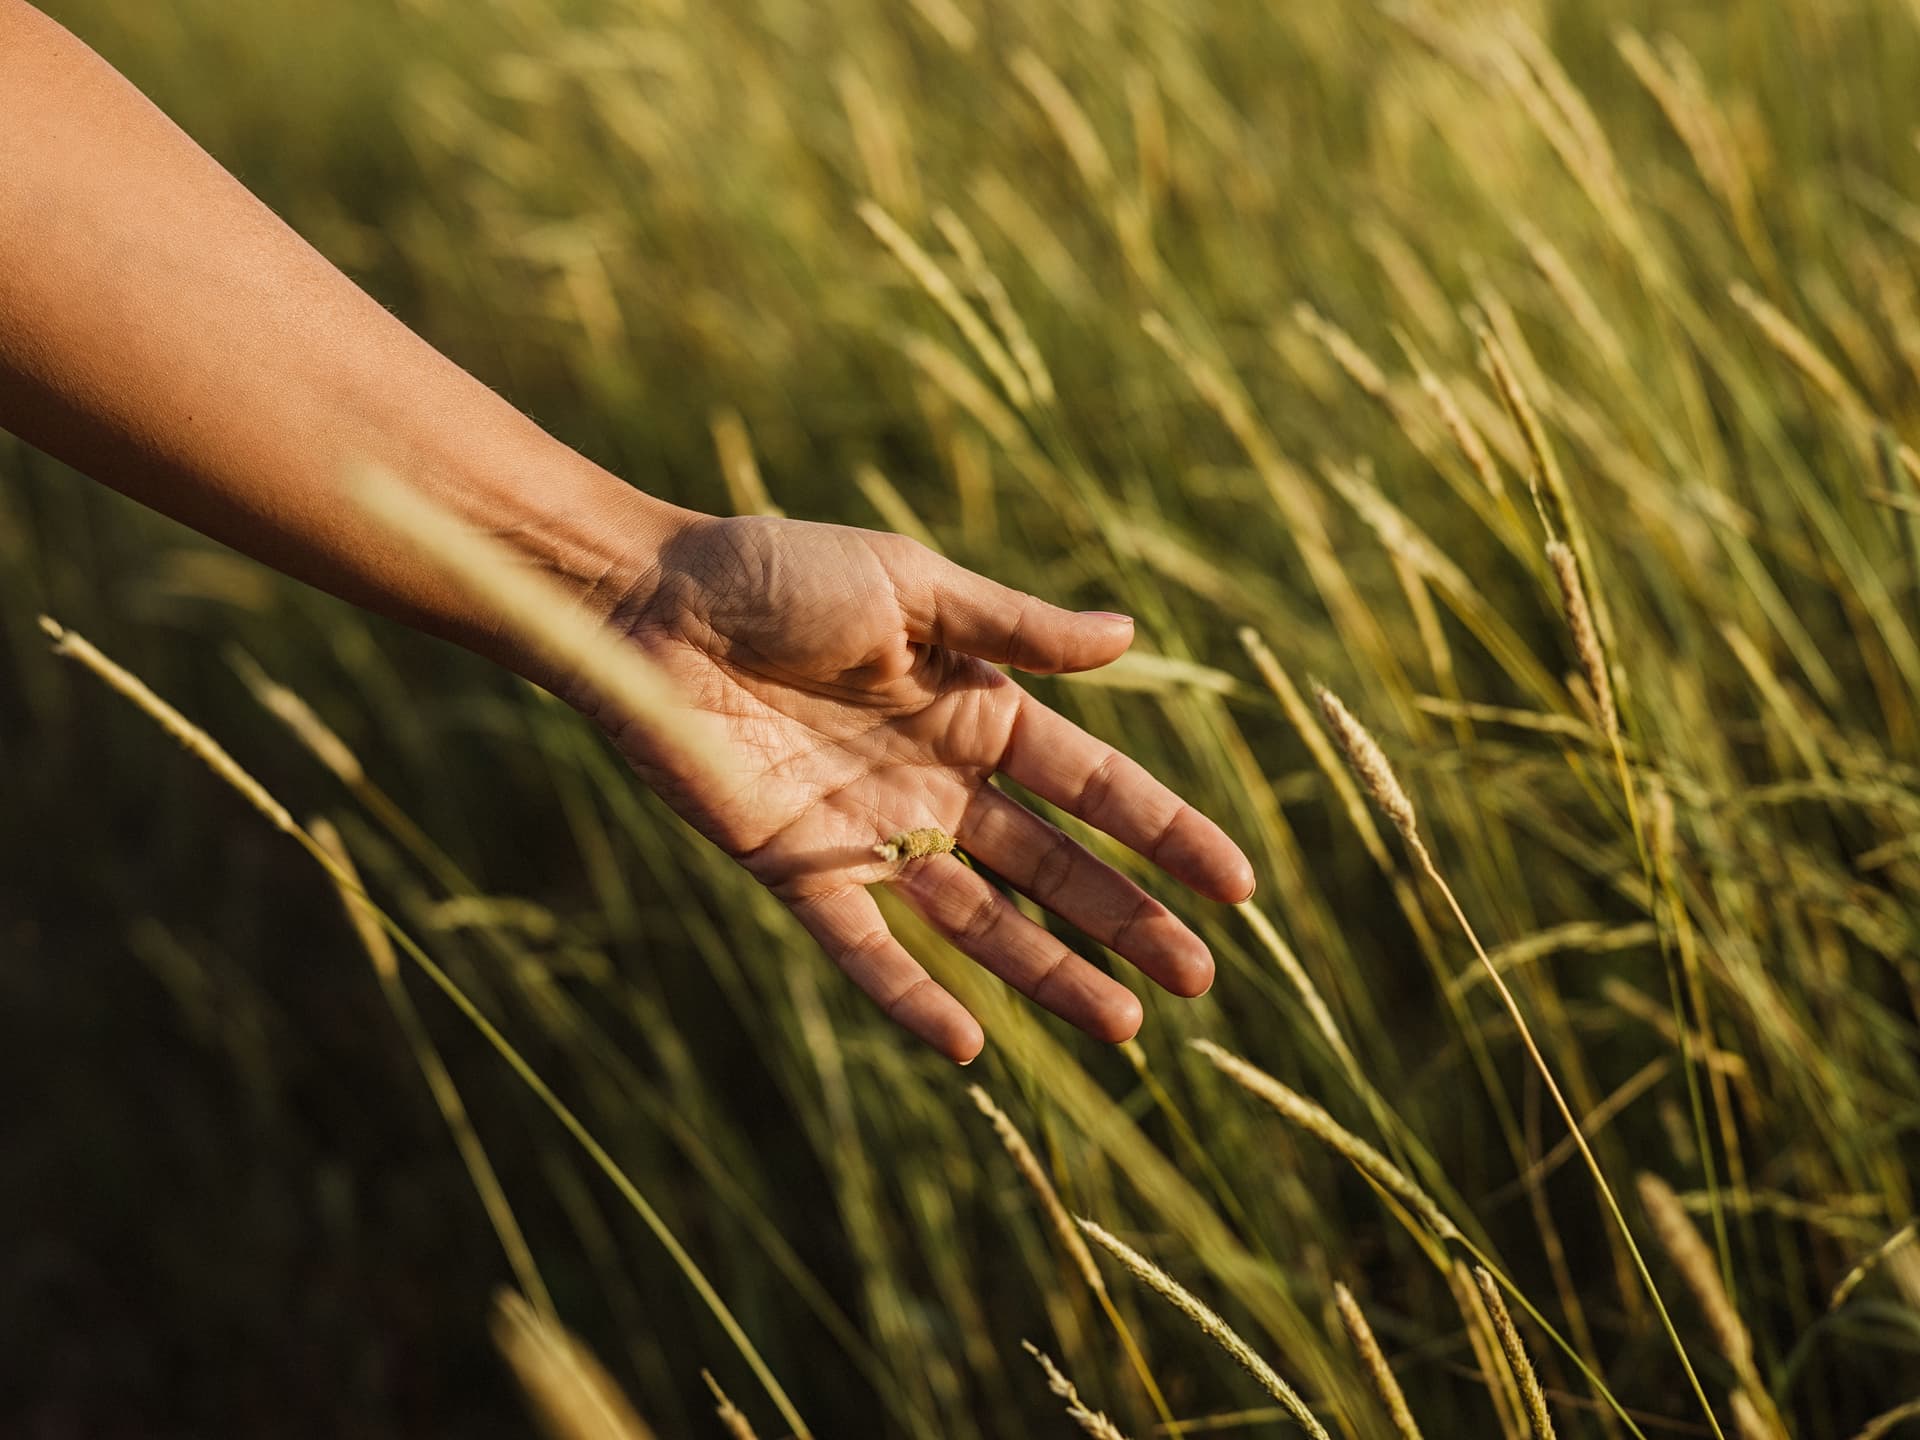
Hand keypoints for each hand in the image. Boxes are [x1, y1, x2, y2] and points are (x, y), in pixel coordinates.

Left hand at [575, 514, 1255, 1062]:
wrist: (650, 602)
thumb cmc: (780, 571)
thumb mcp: (914, 588)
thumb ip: (1016, 631)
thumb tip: (1129, 636)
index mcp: (977, 708)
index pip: (1095, 786)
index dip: (1166, 834)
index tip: (1237, 886)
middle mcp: (937, 782)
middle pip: (1052, 867)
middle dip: (1127, 921)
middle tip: (1197, 978)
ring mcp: (872, 831)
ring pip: (979, 921)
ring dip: (1049, 974)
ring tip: (1125, 1028)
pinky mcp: (798, 867)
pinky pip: (865, 947)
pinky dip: (911, 997)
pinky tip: (970, 1047)